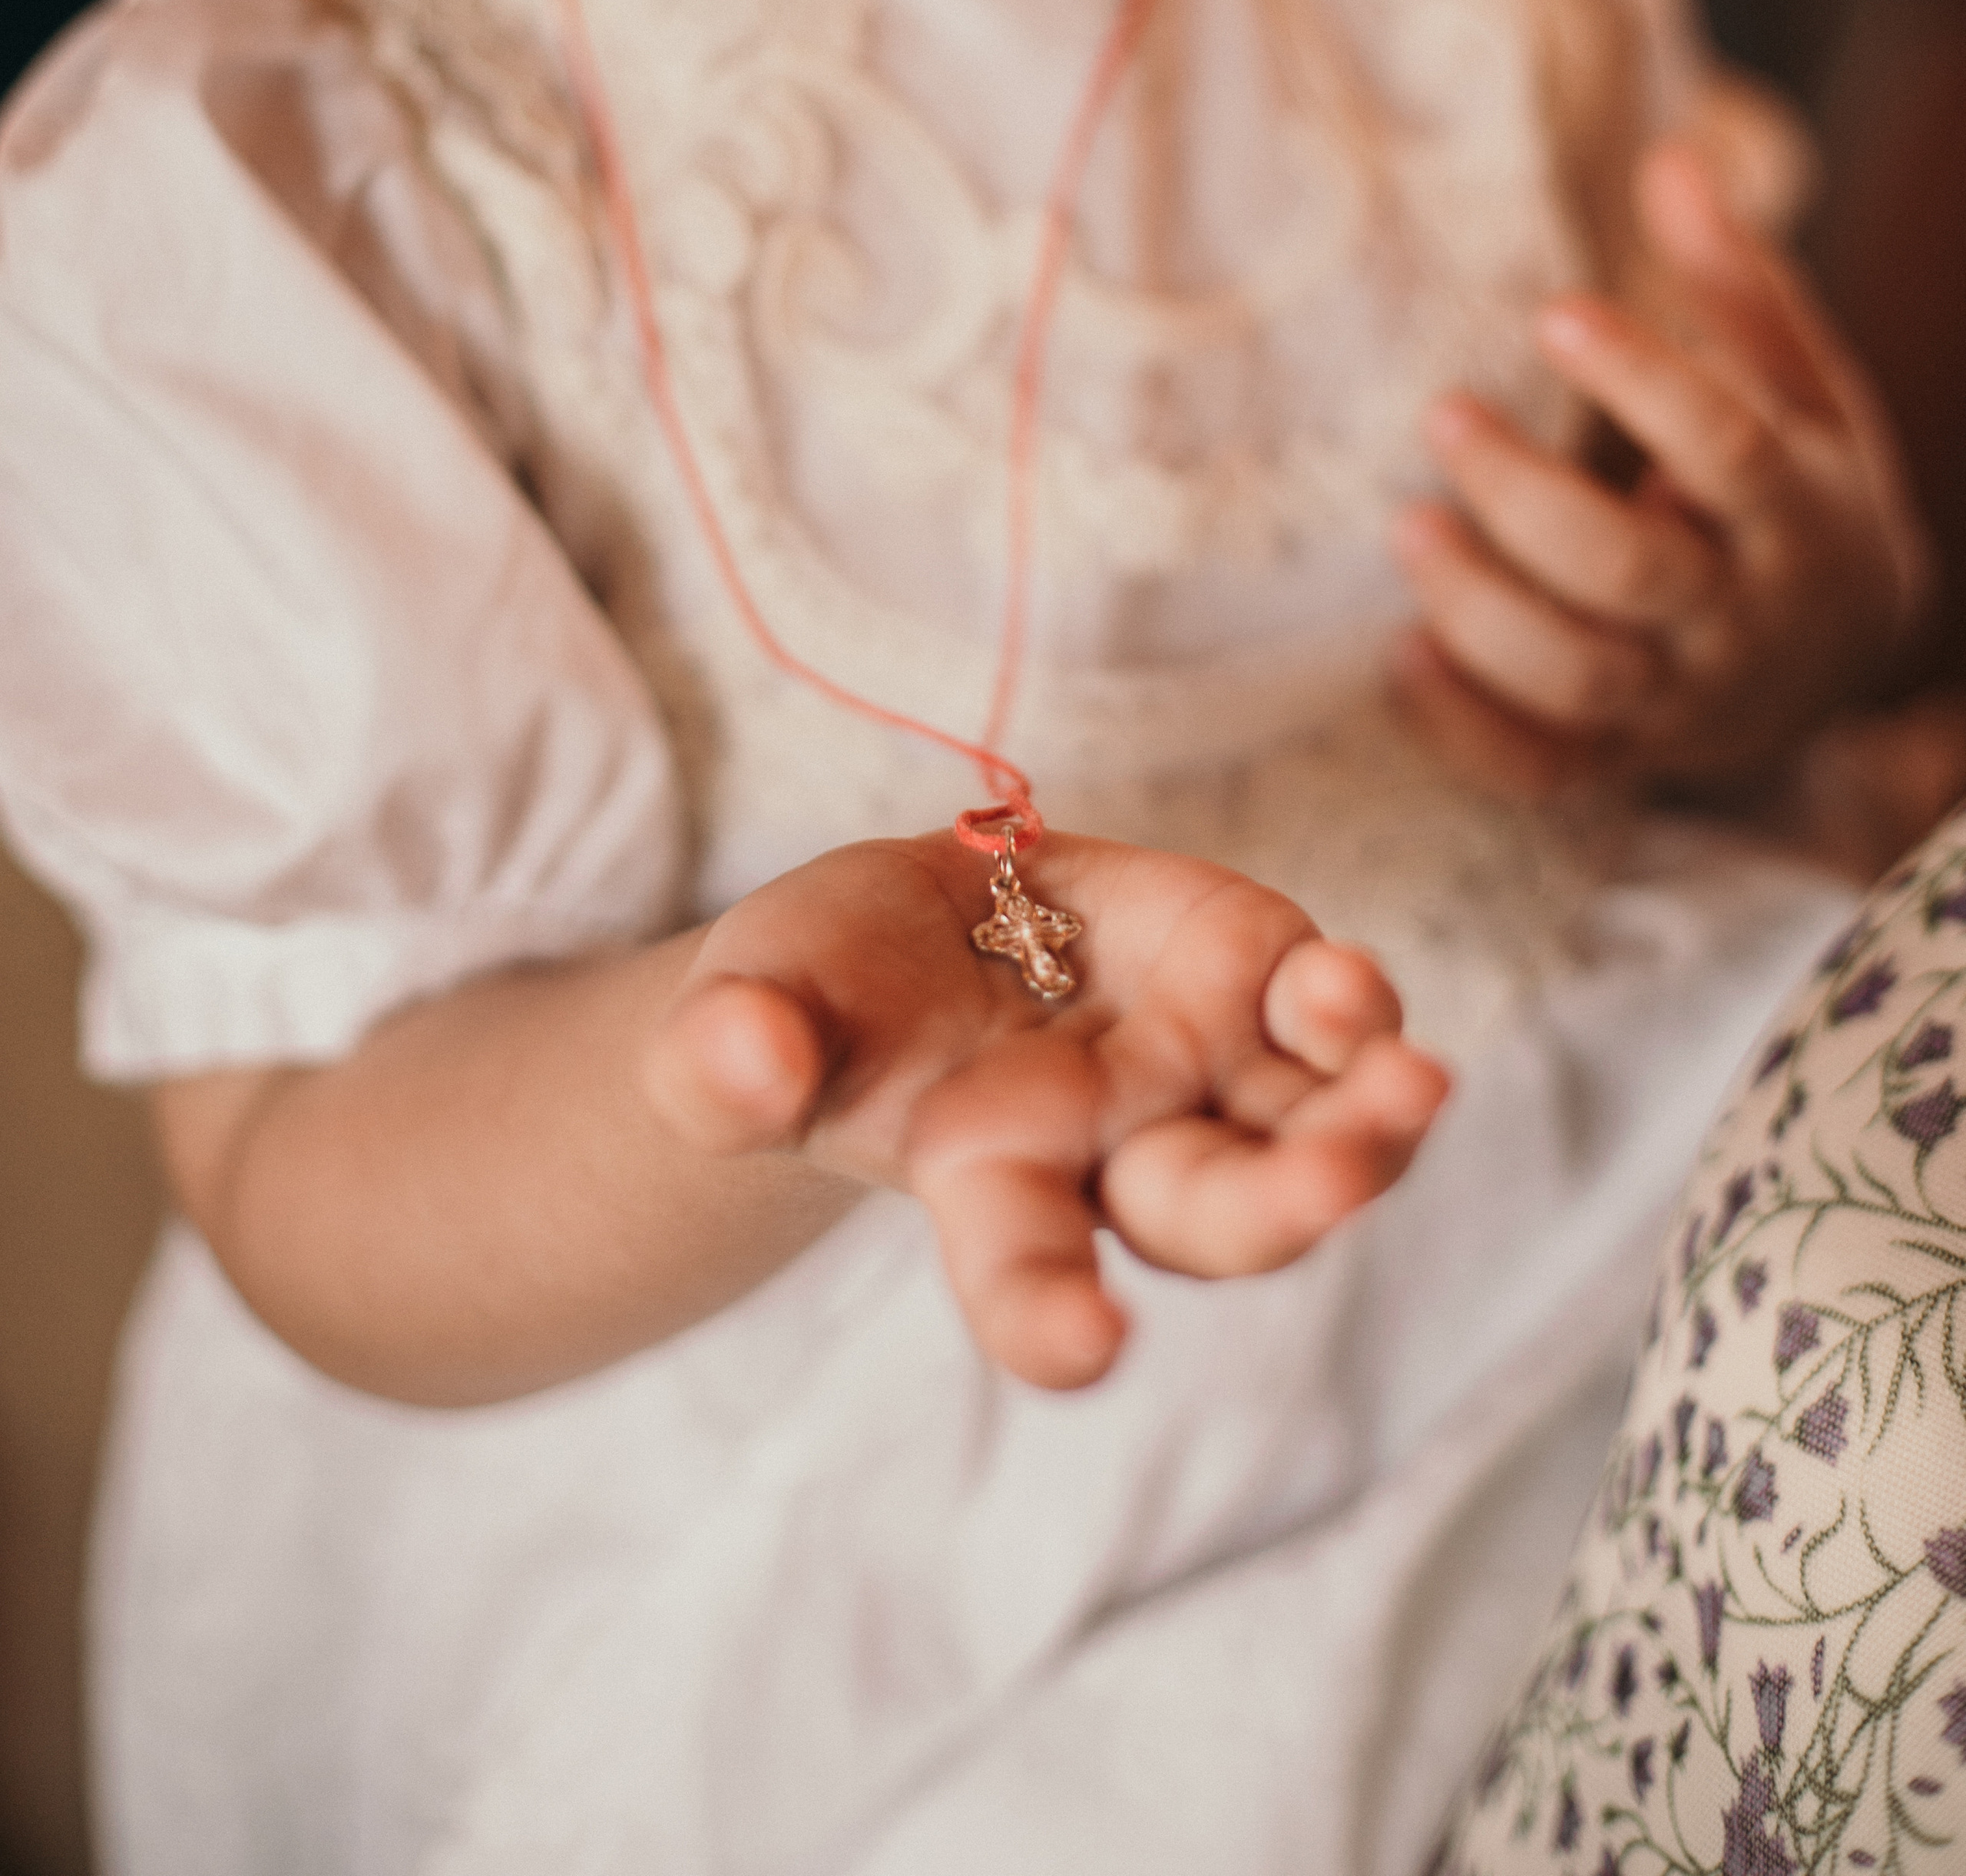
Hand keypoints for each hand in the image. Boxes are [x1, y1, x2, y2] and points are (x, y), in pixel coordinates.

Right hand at [642, 830, 1448, 1391]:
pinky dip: (1352, 1010)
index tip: (1087, 1349)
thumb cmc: (824, 995)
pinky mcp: (1249, 976)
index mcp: (986, 1185)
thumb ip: (732, 1051)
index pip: (1023, 1274)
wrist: (916, 927)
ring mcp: (1200, 1070)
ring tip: (1410, 1089)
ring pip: (1307, 1133)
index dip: (1052, 1318)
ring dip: (1366, 1126)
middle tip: (1332, 1187)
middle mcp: (1116, 1153)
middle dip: (1278, 1207)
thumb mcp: (755, 1004)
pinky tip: (1348, 990)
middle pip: (1213, 1216)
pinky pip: (1324, 1018)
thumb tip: (734, 1061)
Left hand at [1393, 140, 1932, 798]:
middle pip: (1633, 571)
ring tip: (1404, 527)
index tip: (1554, 310)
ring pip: (1580, 677)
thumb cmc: (1797, 482)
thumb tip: (1672, 160)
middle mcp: (1743, 616)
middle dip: (1530, 500)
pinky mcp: (1622, 757)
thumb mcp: (1797, 380)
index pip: (1726, 446)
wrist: (1844, 650)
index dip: (1644, 381)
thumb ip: (1733, 281)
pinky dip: (1468, 728)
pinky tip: (1399, 654)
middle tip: (1443, 414)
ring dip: (1482, 612)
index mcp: (1798, 510)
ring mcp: (1682, 700)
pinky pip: (1541, 768)